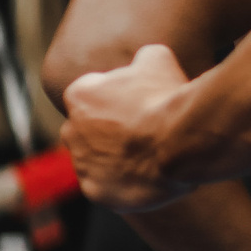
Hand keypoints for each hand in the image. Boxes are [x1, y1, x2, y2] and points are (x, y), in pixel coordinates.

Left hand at [65, 45, 196, 211]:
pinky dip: (127, 184)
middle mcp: (71, 130)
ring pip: (99, 161)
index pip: (93, 96)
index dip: (120, 99)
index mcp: (80, 95)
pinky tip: (151, 175)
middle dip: (112, 132)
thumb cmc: (167, 97)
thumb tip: (145, 58)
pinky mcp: (96, 192)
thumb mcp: (158, 59)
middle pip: (91, 131)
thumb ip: (142, 58)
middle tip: (146, 131)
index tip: (141, 104)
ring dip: (119, 159)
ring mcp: (82, 164)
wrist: (179, 140)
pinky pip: (110, 188)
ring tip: (153, 155)